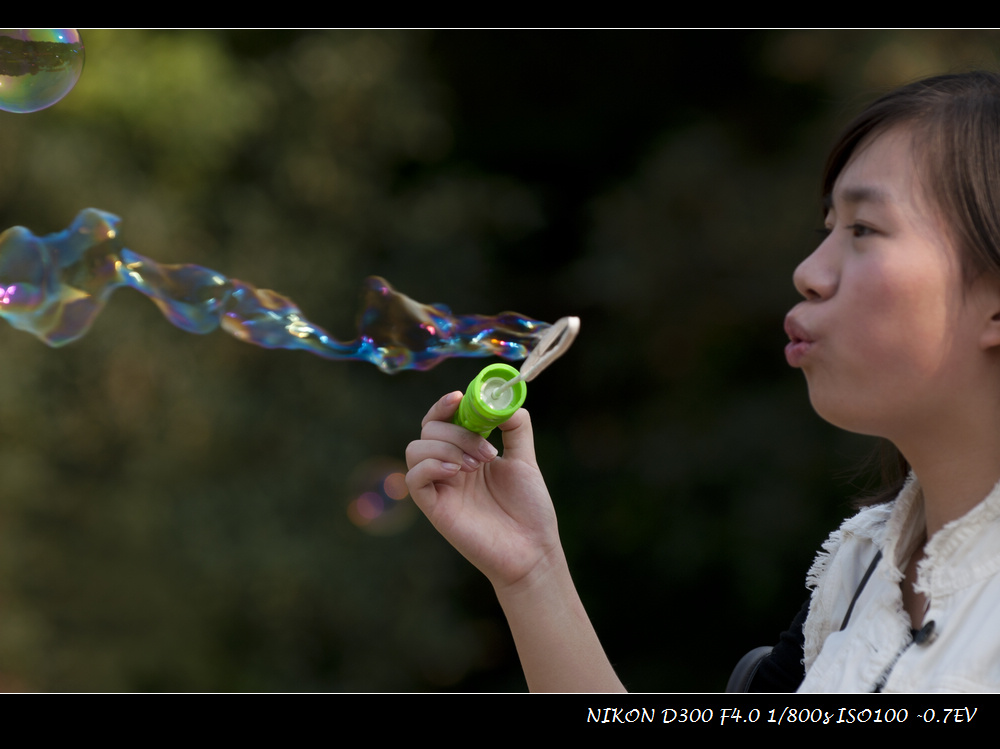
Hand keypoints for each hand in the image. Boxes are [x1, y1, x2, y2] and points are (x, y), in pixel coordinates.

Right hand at [405, 391, 561, 589]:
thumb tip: (505, 399)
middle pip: (428, 429)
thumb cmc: (529, 510)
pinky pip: (413, 479)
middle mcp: (450, 467)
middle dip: (457, 432)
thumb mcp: (525, 461)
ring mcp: (440, 487)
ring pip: (415, 449)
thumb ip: (516, 428)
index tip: (460, 397)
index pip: (443, 419)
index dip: (445, 405)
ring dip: (445, 447)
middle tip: (487, 453)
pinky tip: (455, 472)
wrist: (533, 550)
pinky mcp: (434, 509)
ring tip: (475, 465)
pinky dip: (430, 466)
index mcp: (467, 452)